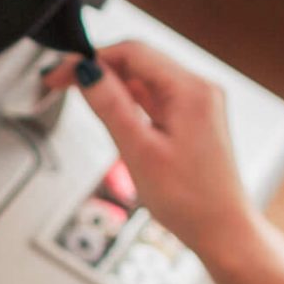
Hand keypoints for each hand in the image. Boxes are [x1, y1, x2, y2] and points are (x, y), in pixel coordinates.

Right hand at [47, 41, 262, 264]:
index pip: (133, 52)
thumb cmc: (192, 200)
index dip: (90, 58)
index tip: (61, 72)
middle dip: (98, 69)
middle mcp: (199, 90)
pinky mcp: (192, 119)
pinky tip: (111, 113)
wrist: (222, 231)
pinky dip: (128, 101)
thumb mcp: (140, 151)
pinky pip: (154, 98)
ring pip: (144, 79)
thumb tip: (87, 72)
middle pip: (138, 61)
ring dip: (111, 85)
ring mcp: (197, 104)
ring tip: (80, 98)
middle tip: (61, 83)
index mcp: (191, 90)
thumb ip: (111, 106)